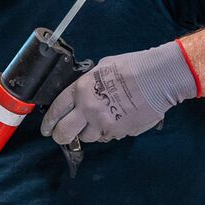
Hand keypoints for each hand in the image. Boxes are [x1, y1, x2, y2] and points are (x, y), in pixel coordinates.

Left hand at [40, 41, 197, 143]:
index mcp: (81, 90)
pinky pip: (107, 137)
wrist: (158, 78)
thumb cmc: (133, 67)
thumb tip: (83, 93)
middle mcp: (88, 109)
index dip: (48, 122)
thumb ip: (88, 83)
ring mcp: (104, 123)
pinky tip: (116, 120)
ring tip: (99, 121)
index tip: (46, 129)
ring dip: (89, 132)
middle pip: (64, 133)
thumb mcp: (102, 68)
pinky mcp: (119, 133)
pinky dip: (108, 132)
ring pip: (87, 138)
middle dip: (61, 136)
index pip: (56, 110)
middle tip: (62, 136)